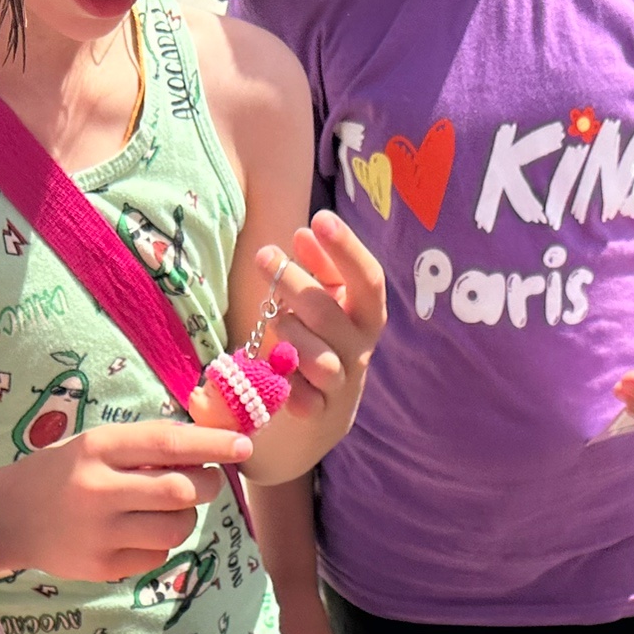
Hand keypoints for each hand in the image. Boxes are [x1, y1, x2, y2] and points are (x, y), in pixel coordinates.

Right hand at [0, 422, 251, 581]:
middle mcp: (98, 489)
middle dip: (207, 486)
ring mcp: (99, 533)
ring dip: (185, 518)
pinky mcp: (101, 567)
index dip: (212, 445)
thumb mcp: (94, 445)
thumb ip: (143, 447)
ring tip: (166, 509)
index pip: (169, 443)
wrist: (6, 517)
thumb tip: (209, 447)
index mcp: (98, 448)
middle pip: (181, 491)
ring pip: (175, 529)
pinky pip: (157, 558)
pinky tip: (137, 533)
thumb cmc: (62, 473)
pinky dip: (160, 545)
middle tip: (204, 482)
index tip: (245, 446)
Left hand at [260, 212, 387, 432]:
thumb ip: (319, 267)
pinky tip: (274, 371)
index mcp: (366, 316)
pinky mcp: (319, 414)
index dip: (347, 249)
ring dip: (289, 335)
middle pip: (330, 314)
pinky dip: (285, 383)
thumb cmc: (319, 341)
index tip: (319, 218)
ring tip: (274, 323)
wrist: (319, 415)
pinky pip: (301, 398)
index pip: (369, 280)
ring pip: (319, 359)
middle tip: (264, 256)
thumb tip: (305, 233)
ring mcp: (341, 385)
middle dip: (295, 283)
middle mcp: (359, 350)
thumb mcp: (325, 301)